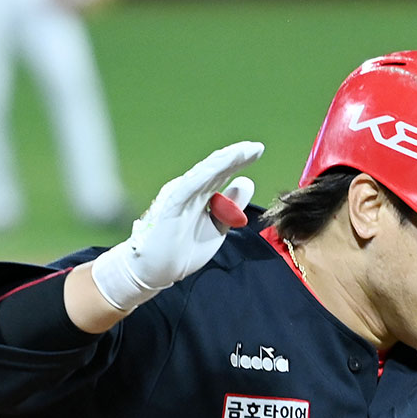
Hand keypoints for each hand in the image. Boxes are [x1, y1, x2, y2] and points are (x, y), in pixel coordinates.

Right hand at [90, 141, 263, 311]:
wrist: (157, 271)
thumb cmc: (183, 249)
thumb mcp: (217, 227)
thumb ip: (231, 207)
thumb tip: (246, 180)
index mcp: (200, 194)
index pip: (222, 173)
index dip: (239, 160)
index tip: (258, 149)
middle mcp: (189, 190)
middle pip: (214, 168)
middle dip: (235, 156)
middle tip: (256, 147)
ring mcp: (179, 196)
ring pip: (203, 174)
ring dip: (222, 162)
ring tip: (241, 152)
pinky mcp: (170, 207)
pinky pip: (187, 189)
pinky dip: (202, 177)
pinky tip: (218, 168)